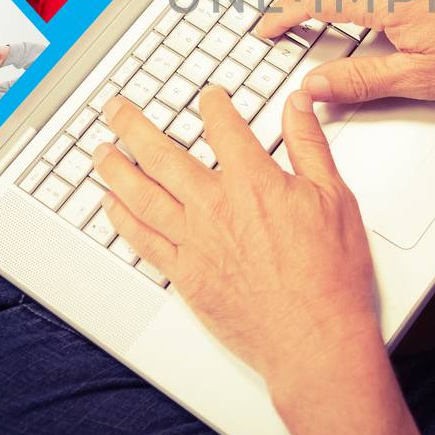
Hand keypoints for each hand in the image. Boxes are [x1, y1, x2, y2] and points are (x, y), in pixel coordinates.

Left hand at [94, 86, 378, 384]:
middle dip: (134, 127)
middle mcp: (215, 207)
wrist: (315, 337)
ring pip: (141, 195)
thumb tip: (298, 105)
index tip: (208, 97)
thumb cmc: (330, 277)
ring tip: (100, 152)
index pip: (222, 127)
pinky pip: (143, 241)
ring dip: (116, 169)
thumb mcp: (334, 196)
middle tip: (116, 110)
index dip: (212, 104)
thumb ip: (309, 145)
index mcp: (253, 182)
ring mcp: (195, 243)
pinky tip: (111, 206)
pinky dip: (123, 220)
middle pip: (162, 155)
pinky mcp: (187, 276)